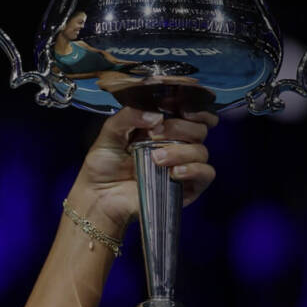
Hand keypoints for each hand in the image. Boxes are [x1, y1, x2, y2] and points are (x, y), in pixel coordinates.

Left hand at [69, 107, 217, 231]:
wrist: (99, 196)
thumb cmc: (104, 165)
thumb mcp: (110, 133)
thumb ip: (128, 116)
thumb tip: (156, 116)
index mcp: (162, 128)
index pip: (191, 114)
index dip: (195, 109)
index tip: (182, 109)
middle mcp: (177, 145)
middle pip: (199, 129)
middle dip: (179, 128)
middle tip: (154, 135)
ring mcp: (183, 166)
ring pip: (201, 151)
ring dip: (181, 151)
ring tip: (156, 158)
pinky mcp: (187, 188)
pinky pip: (206, 174)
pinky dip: (194, 169)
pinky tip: (174, 172)